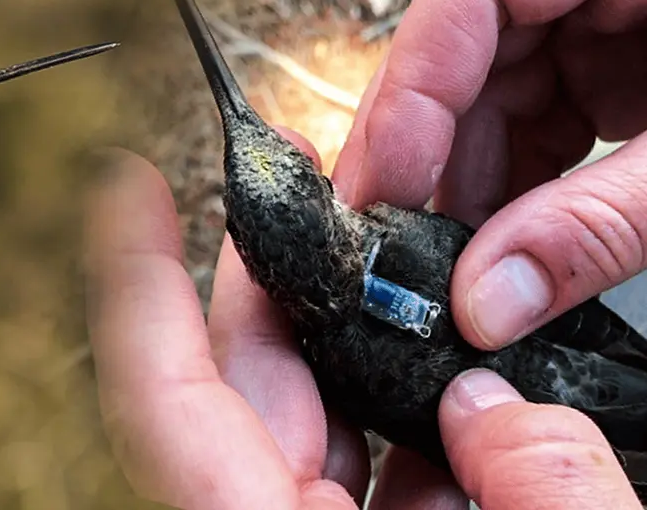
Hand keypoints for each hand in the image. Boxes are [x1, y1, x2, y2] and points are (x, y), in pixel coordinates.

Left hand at [86, 146, 642, 508]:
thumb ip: (540, 495)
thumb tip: (497, 412)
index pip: (166, 394)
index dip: (137, 278)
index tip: (125, 186)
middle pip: (250, 375)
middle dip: (286, 281)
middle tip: (316, 205)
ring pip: (313, 409)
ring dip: (360, 340)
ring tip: (408, 283)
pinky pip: (363, 459)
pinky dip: (406, 414)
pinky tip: (457, 394)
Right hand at [332, 0, 646, 349]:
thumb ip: (598, 224)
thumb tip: (485, 302)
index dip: (413, 85)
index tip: (384, 187)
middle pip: (459, 60)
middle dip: (424, 164)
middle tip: (388, 254)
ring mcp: (586, 36)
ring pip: (480, 111)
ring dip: (458, 198)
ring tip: (438, 276)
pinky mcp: (592, 86)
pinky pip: (522, 136)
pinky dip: (504, 201)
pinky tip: (488, 258)